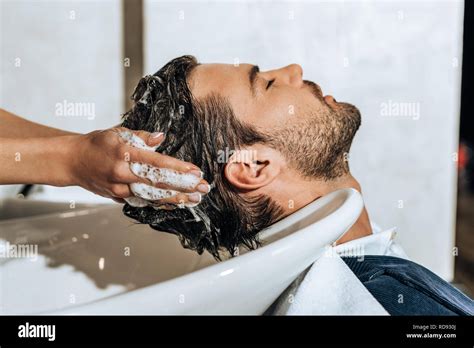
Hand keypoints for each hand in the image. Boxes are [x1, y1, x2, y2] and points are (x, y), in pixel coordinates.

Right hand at [68, 127, 209, 203]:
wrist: (73, 161)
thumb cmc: (97, 144)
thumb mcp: (117, 132)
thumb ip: (141, 136)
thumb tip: (161, 137)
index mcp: (124, 154)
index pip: (156, 163)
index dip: (178, 169)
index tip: (196, 172)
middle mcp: (122, 174)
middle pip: (158, 183)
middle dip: (183, 186)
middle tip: (203, 188)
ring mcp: (119, 189)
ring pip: (152, 196)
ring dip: (176, 198)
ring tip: (195, 199)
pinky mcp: (118, 198)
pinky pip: (143, 201)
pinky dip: (161, 204)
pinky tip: (177, 204)